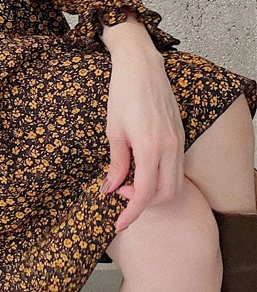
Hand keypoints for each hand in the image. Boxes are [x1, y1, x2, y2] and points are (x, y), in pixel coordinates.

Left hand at [100, 16, 185, 232]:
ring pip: (175, 182)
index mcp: (150, 148)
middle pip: (166, 194)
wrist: (142, 67)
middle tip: (121, 199)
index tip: (118, 224)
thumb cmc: (123, 95)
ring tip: (130, 186)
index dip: (132, 213)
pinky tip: (142, 172)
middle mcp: (170, 148)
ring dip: (155, 192)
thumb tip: (112, 188)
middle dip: (145, 205)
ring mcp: (178, 142)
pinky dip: (161, 177)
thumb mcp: (113, 130)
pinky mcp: (180, 136)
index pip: (146, 194)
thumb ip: (117, 162)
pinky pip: (175, 167)